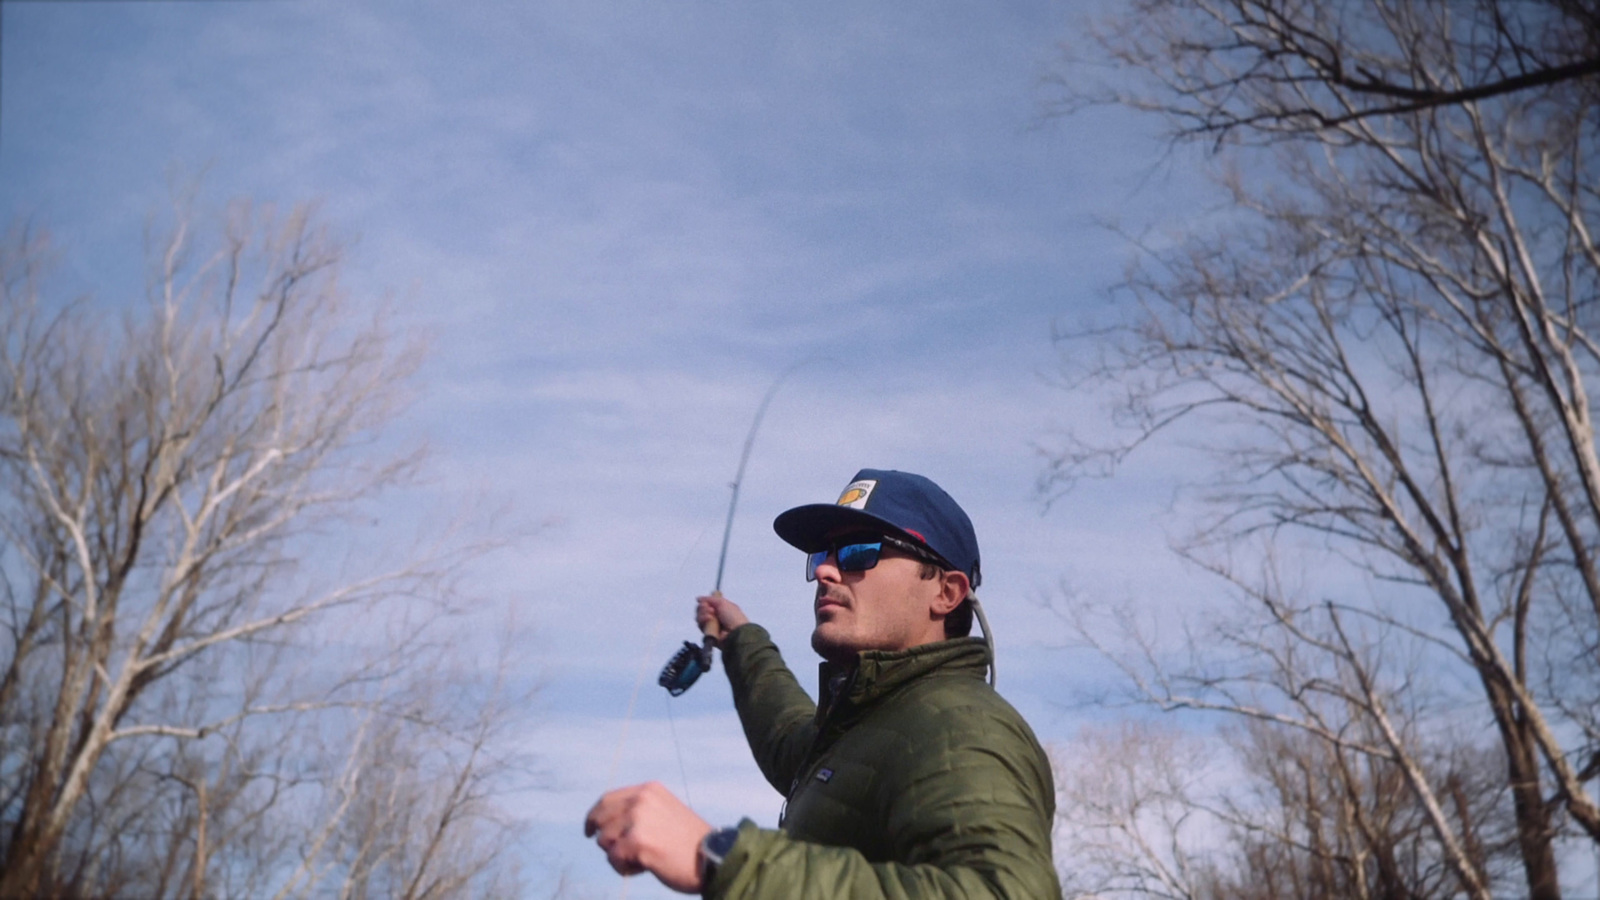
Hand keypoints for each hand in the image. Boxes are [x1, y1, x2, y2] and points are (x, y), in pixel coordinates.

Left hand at [583, 782, 712, 892]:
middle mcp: (641, 800)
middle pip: (600, 819)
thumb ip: (639, 812)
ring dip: (619, 855)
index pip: (607, 799)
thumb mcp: (664, 812)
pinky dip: (625, 867)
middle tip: (621, 852)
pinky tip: (645, 867)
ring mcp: (638, 820)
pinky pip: (614, 859)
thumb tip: (606, 824)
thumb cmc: (689, 842)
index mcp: (648, 790)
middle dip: (606, 839)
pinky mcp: (637, 842)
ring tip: (644, 859)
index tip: (590, 829)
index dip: (594, 816)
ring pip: (605, 841)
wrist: (713, 857)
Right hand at [697, 593, 749, 645]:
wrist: (735, 632)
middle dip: (703, 608)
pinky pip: (701, 625)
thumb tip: (698, 598)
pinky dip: (703, 620)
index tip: (705, 602)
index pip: (707, 603)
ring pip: (699, 617)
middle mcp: (716, 616)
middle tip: (709, 608)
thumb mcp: (723, 603)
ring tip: (710, 615)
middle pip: (701, 610)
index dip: (704, 602)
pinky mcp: (708, 632)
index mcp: (721, 608)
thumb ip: (710, 599)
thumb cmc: (732, 616)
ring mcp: (712, 625)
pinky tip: (709, 619)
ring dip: (703, 614)